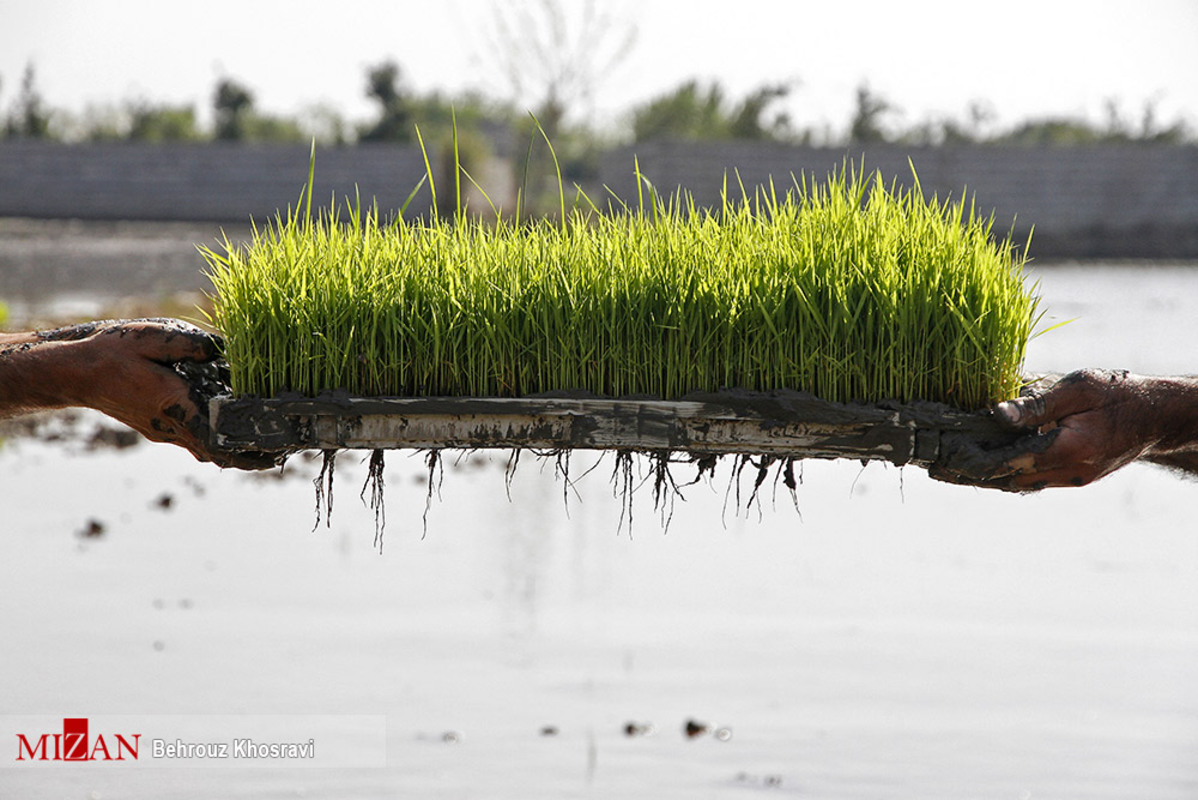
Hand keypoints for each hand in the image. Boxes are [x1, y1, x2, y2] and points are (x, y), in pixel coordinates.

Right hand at [1, 319, 278, 469]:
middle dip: (249, 457)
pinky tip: (232, 427)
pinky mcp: (157, 428)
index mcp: (174, 406)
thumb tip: (225, 350)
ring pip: (205, 450)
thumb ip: (192, 345)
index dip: (249, 451)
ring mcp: (163, 432)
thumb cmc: (113, 351)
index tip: (275, 454)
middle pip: (217, 454)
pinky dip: (216, 440)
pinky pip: (193, 441)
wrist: (75, 370)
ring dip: (233, 451)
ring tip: (264, 445)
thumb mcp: (154, 337)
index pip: (219, 441)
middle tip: (280, 453)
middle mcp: (171, 427)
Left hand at [931, 369, 1197, 490]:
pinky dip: (1005, 476)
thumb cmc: (1118, 393)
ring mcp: (1070, 479)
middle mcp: (1065, 472)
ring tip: (948, 472)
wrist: (1157, 417)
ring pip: (1016, 484)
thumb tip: (994, 414)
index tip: (942, 457)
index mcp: (1065, 450)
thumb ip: (1035, 404)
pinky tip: (984, 470)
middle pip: (1004, 480)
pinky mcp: (1072, 478)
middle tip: (933, 470)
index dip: (970, 461)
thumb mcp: (1077, 388)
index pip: (1005, 463)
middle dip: (968, 475)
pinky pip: (1031, 481)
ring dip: (983, 479)